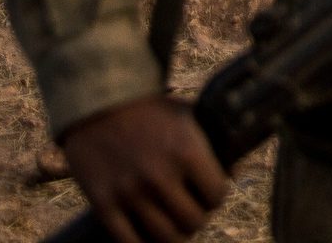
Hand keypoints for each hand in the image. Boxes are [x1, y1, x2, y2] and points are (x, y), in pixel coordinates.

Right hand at [59, 96, 230, 242]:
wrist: (96, 103)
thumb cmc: (148, 111)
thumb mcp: (186, 117)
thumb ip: (211, 144)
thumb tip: (235, 172)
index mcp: (186, 151)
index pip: (217, 195)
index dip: (215, 196)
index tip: (207, 194)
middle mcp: (160, 175)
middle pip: (193, 222)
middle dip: (194, 217)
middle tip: (187, 210)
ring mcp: (130, 193)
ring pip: (166, 238)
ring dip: (172, 235)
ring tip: (170, 225)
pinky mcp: (103, 204)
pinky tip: (145, 235)